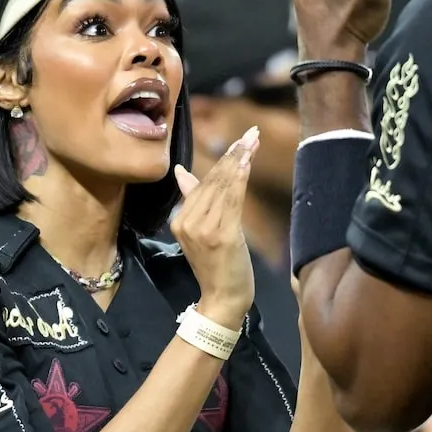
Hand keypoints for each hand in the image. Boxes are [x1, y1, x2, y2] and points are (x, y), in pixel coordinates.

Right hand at [170, 127, 258, 328]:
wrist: (223, 298)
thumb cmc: (217, 266)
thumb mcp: (201, 232)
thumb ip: (193, 200)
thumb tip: (180, 172)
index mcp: (179, 220)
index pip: (202, 182)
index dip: (223, 159)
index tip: (240, 140)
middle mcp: (187, 222)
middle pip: (213, 181)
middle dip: (234, 154)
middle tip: (251, 133)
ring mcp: (203, 229)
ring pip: (223, 187)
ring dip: (239, 161)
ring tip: (252, 141)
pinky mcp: (221, 235)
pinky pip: (232, 201)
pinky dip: (240, 180)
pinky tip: (247, 162)